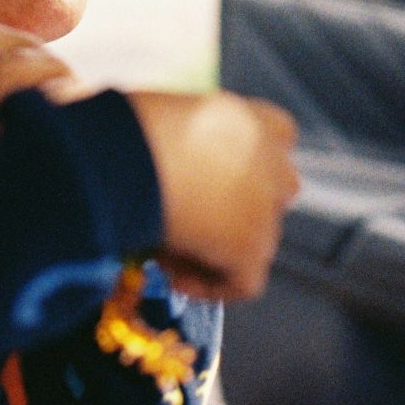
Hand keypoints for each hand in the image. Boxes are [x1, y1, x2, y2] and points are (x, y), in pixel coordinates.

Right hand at [125, 90, 298, 301]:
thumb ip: (185, 138)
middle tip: (193, 220)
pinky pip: (243, 282)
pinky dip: (210, 286)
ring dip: (220, 250)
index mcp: (248, 118)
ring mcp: (265, 205)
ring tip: (168, 250)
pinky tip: (172, 277)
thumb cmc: (125, 129)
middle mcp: (269, 158)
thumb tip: (164, 161)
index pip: (279, 135)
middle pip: (275, 192)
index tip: (213, 177)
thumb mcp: (162, 117)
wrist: (126, 154)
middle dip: (242, 210)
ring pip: (258, 241)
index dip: (251, 162)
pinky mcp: (251, 247)